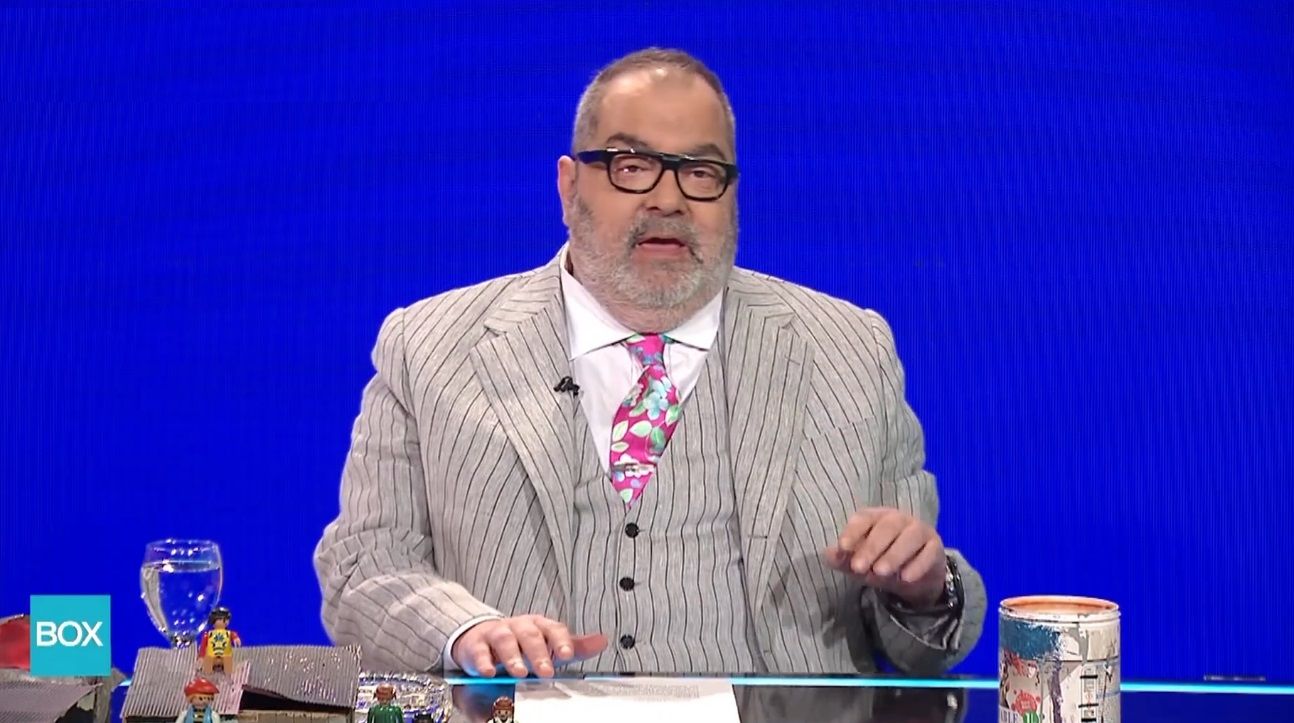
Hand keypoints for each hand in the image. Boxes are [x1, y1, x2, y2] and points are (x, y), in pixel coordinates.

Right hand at [451, 615, 607, 677]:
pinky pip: (479, 651)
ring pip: (505, 640)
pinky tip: (488, 672)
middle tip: (546, 671)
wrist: (484, 638)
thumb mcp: (549, 644)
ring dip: (513, 656)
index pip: (553, 629)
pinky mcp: (476, 645)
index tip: (567, 655)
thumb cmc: (521, 644)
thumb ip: (574, 645)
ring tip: (520, 672)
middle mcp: (519, 626)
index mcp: (539, 625)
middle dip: (539, 653)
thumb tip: (602, 641)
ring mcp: (497, 634)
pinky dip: (483, 661)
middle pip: (530, 634)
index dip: (561, 641)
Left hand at [823, 507, 946, 606]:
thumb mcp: (860, 563)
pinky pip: (929, 553)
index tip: (842, 548)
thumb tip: (827, 554)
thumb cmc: (880, 562)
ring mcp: (920, 530)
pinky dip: (918, 565)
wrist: (913, 577)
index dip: (853, 531)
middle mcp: (899, 519)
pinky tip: (905, 578)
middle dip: (871, 547)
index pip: (864, 518)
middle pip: (887, 527)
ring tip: (880, 572)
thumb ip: (843, 559)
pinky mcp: (935, 546)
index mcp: (876, 517)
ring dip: (894, 554)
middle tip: (858, 567)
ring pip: (910, 536)